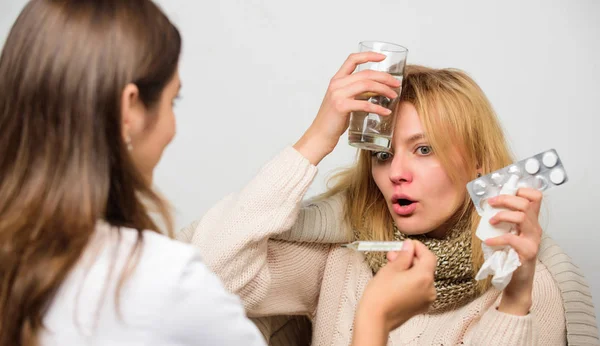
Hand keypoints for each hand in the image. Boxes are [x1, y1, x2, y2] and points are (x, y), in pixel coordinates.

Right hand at [293, 52, 400, 164]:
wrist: (319, 136)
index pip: (352, 59)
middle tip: (396, 83)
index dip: (369, 55)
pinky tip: (386, 112)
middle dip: (385, 77)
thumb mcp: (344, 101)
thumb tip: (377, 89)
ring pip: (367, 85)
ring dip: (384, 89)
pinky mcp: (341, 107)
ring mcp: (338, 95)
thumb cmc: (332, 121)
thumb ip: (357, 93)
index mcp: (336, 80)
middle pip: (366, 73)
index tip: (383, 57)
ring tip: (394, 96)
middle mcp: (337, 84)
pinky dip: (378, 108)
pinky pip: (365, 104)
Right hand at [352, 240, 436, 345]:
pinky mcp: (420, 307)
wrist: (375, 319)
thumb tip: (409, 246)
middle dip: (410, 259)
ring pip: (421, 278)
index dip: (418, 248)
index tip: (407, 244)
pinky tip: (396, 280)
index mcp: (424, 277)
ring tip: (392, 267)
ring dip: (409, 270)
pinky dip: (410, 282)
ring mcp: (426, 300)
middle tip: (393, 254)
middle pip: (425, 267)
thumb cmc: (380, 294)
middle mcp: (430, 289)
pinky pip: (419, 289)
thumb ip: (403, 256)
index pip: (429, 256)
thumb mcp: (391, 269)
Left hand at [484, 188, 542, 314]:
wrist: (517, 281)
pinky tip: (489, 241)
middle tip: (491, 203)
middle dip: (506, 199)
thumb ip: (504, 220)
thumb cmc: (510, 256)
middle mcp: (535, 229)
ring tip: (490, 221)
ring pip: (522, 217)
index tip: (505, 192)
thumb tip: (487, 205)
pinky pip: (513, 239)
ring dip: (503, 215)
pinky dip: (498, 238)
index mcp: (531, 221)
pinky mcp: (528, 252)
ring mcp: (533, 240)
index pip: (535, 197)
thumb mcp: (508, 233)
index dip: (522, 190)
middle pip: (526, 203)